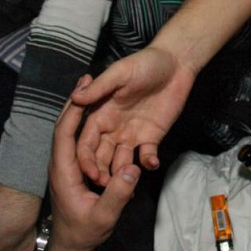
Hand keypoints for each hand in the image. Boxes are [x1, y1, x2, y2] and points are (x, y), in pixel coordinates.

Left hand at [46, 76, 140, 250]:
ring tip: (92, 86)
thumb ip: (117, 194)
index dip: (71, 110)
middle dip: (75, 101)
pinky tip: (96, 111)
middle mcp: (64, 163)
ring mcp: (70, 165)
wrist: (73, 248)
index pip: (63, 133)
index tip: (82, 87)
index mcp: (63, 170)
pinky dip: (86, 123)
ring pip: (74, 132)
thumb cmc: (84, 233)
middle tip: (86, 76)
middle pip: (66, 125)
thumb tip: (132, 169)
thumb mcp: (103, 216)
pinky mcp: (77, 169)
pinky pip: (81, 142)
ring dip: (81, 109)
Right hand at [69, 46, 196, 185]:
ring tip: (127, 182)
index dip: (86, 158)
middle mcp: (113, 128)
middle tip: (106, 186)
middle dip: (101, 172)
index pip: (86, 142)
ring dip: (121, 173)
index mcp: (100, 114)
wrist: (176, 64)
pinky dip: (147, 162)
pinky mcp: (151, 137)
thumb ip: (99, 88)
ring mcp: (131, 134)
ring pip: (120, 161)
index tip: (90, 173)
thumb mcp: (120, 73)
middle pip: (100, 156)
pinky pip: (146, 155)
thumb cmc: (144, 63)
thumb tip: (74, 98)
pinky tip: (151, 162)